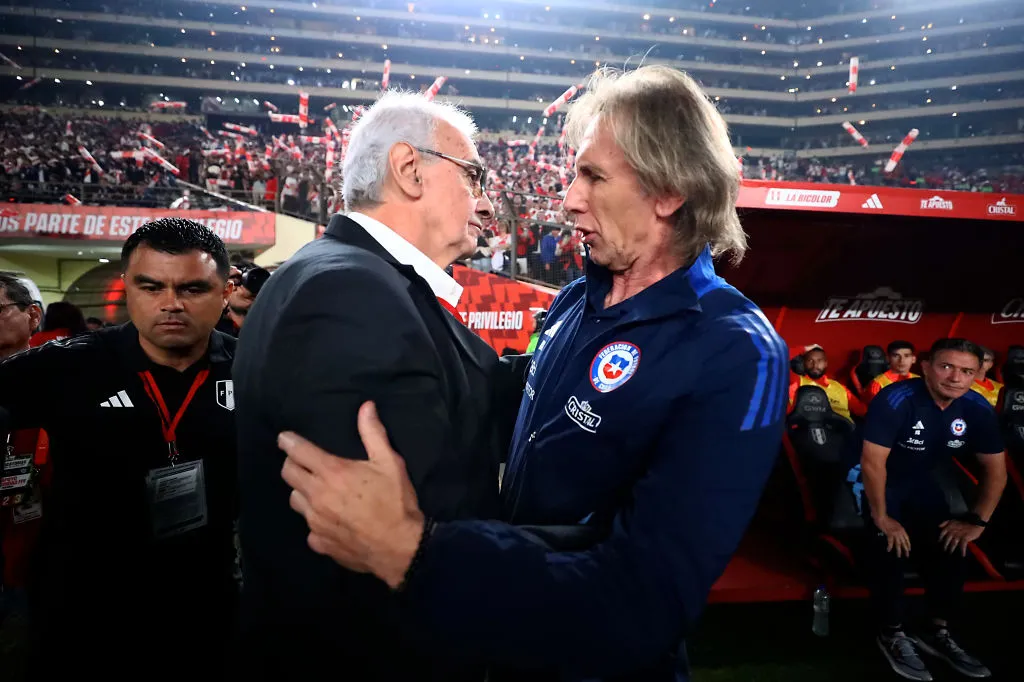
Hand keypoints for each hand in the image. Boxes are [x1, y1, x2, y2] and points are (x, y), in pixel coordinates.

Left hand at [279, 402, 424, 588]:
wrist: (400, 547)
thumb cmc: (395, 502)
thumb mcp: (390, 463)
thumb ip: (373, 433)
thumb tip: (366, 407)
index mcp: (332, 472)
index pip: (298, 451)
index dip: (288, 442)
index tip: (285, 438)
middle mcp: (317, 495)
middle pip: (288, 474)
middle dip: (292, 463)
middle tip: (303, 461)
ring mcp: (315, 521)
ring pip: (295, 500)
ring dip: (302, 491)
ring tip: (317, 490)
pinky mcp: (319, 542)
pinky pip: (308, 527)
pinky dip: (315, 520)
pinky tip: (330, 519)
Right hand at [874, 515, 911, 557]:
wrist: (881, 517)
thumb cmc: (886, 519)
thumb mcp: (894, 524)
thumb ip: (897, 529)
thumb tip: (897, 535)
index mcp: (902, 529)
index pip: (907, 538)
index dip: (908, 544)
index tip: (909, 549)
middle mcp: (900, 531)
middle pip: (904, 542)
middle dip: (906, 549)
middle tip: (907, 555)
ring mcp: (895, 533)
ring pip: (898, 544)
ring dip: (898, 550)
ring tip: (899, 555)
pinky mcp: (890, 534)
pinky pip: (890, 542)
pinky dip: (889, 546)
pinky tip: (888, 550)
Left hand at [938, 519, 983, 556]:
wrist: (975, 522)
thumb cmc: (964, 522)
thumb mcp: (953, 520)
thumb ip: (945, 523)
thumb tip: (939, 526)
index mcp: (950, 526)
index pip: (943, 532)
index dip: (940, 537)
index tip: (939, 542)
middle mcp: (953, 531)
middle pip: (947, 539)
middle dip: (945, 545)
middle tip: (944, 550)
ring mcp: (959, 535)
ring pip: (953, 543)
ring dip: (951, 548)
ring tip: (950, 553)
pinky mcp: (965, 538)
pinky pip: (963, 546)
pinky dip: (962, 551)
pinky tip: (963, 555)